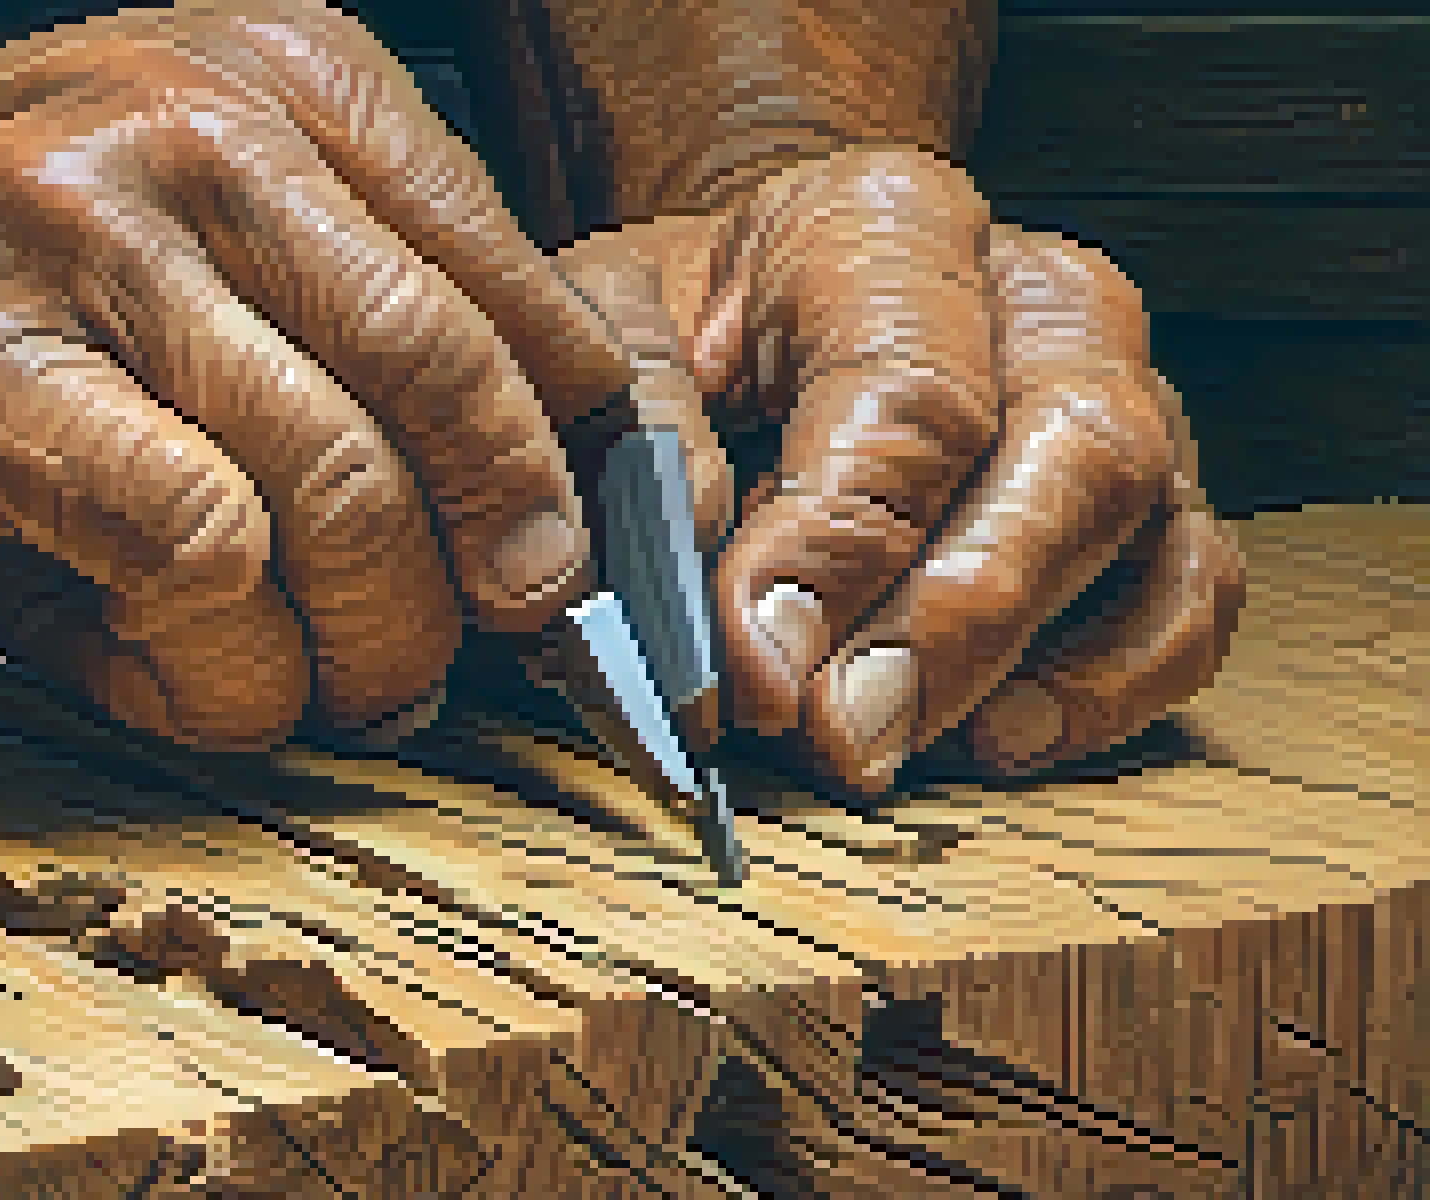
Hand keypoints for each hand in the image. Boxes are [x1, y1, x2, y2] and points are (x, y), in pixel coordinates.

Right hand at [0, 0, 652, 750]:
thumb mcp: (174, 265)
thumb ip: (348, 359)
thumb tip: (528, 544)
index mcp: (277, 75)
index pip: (520, 291)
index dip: (564, 468)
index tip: (542, 582)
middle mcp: (191, 124)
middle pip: (452, 385)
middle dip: (476, 574)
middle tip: (431, 664)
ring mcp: (71, 236)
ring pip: (335, 482)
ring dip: (340, 645)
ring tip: (280, 694)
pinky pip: (189, 540)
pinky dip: (209, 656)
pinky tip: (164, 680)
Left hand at [557, 147, 1246, 794]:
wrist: (744, 307)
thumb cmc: (678, 330)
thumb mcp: (605, 333)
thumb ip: (645, 430)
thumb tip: (718, 584)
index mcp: (893, 227)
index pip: (910, 392)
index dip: (837, 547)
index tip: (758, 666)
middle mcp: (1038, 294)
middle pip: (1071, 449)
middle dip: (957, 619)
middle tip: (845, 735)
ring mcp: (1122, 388)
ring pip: (1146, 517)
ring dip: (1036, 658)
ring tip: (914, 743)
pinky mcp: (1156, 494)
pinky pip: (1194, 592)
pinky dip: (1118, 681)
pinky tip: (1004, 735)